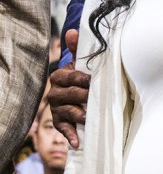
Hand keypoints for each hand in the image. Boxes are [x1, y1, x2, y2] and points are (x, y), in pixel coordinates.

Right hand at [48, 30, 89, 148]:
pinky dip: (71, 136)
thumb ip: (78, 48)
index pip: (71, 77)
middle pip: (71, 95)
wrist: (80, 96)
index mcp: (60, 76)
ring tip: (89, 116)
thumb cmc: (82, 77)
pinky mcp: (60, 122)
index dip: (83, 79)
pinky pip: (64, 129)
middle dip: (84, 96)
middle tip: (95, 98)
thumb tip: (72, 31)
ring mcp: (57, 109)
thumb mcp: (81, 63)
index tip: (93, 80)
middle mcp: (55, 93)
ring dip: (80, 114)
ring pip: (68, 111)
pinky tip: (77, 142)